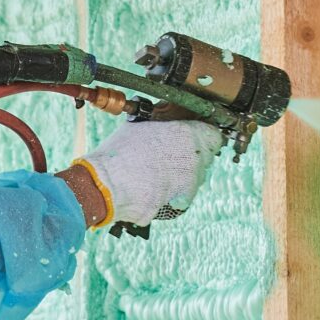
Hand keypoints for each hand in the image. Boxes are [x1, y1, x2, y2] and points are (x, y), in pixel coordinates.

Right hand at [78, 118, 223, 226]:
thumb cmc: (119, 153)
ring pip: (196, 178)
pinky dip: (173, 193)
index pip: (213, 134)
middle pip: (206, 156)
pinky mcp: (181, 203)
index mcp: (187, 135)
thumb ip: (162, 122)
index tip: (197, 136)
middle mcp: (194, 159)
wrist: (106, 186)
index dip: (204, 134)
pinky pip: (182, 196)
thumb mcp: (140, 125)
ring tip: (158, 172)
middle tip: (171, 155)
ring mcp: (189, 184)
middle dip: (193, 155)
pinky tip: (155, 187)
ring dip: (184, 175)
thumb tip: (166, 116)